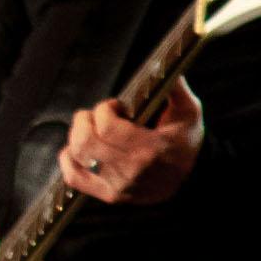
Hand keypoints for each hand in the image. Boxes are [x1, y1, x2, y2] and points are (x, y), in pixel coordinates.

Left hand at [60, 77, 202, 205]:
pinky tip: (76, 149)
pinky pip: (74, 179)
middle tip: (95, 115)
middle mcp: (131, 170)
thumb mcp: (190, 112)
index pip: (108, 128)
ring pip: (77, 157)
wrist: (192, 179)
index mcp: (150, 149)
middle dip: (85, 120)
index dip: (104, 110)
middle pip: (86, 142)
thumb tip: (163, 65)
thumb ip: (175, 88)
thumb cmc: (187, 142)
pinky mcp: (108, 195)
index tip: (115, 106)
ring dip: (76, 136)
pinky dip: (68, 160)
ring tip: (90, 129)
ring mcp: (117, 186)